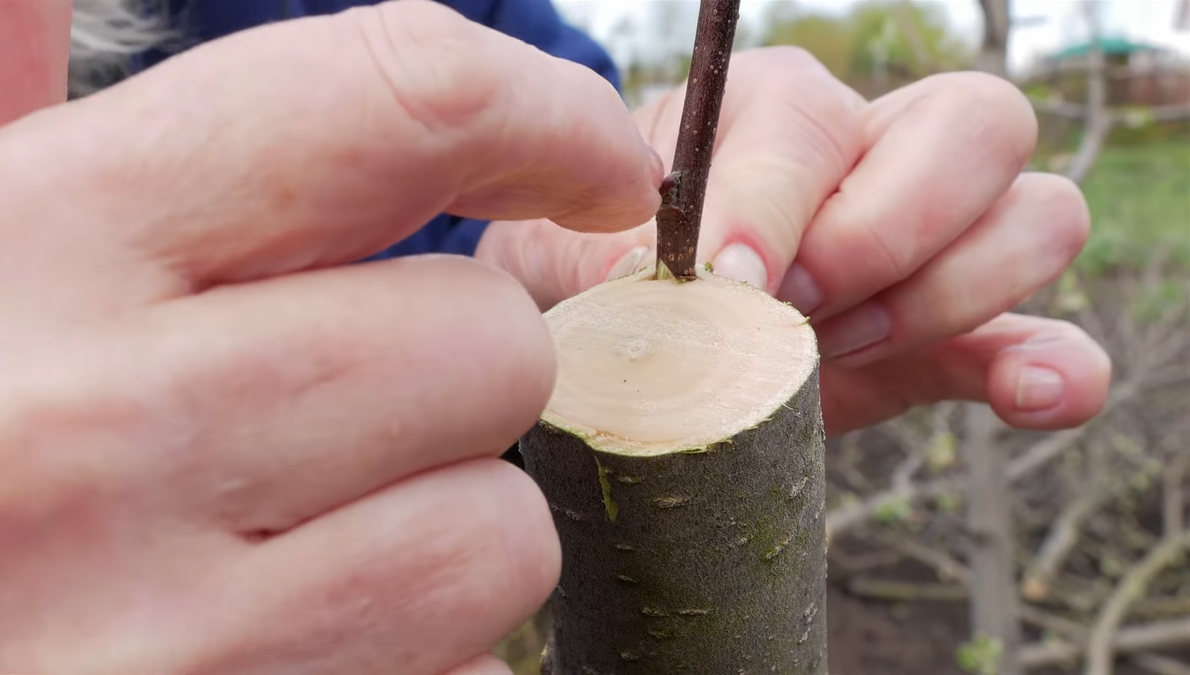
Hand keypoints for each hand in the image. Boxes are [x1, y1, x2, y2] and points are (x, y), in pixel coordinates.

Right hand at [0, 2, 661, 672]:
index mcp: (26, 251)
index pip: (392, 105)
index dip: (545, 117)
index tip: (597, 164)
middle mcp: (95, 438)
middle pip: (485, 342)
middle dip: (463, 360)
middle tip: (367, 387)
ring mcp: (171, 643)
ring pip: (498, 531)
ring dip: (450, 516)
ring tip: (315, 526)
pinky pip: (456, 671)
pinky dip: (414, 642)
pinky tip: (290, 630)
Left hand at [477, 47, 1111, 433]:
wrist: (631, 350)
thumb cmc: (595, 280)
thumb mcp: (572, 259)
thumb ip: (594, 256)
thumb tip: (650, 287)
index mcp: (774, 111)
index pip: (817, 121)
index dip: (779, 201)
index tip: (730, 283)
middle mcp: (874, 151)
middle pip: (974, 127)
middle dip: (885, 230)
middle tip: (796, 310)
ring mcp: (931, 244)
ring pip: (1036, 215)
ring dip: (946, 295)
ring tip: (837, 352)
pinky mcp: (952, 339)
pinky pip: (1043, 337)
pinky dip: (1053, 365)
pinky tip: (1035, 392)